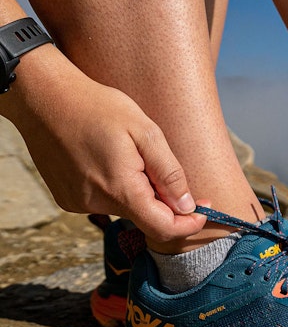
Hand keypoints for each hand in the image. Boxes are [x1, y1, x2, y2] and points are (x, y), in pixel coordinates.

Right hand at [4, 54, 206, 242]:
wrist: (45, 98)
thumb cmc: (97, 107)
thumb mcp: (145, 132)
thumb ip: (169, 172)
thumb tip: (187, 206)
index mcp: (120, 190)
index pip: (163, 228)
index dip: (188, 224)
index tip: (203, 209)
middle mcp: (96, 204)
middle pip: (144, 216)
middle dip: (161, 198)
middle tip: (159, 161)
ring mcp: (78, 203)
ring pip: (124, 207)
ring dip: (135, 189)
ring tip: (124, 151)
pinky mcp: (67, 199)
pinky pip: (102, 201)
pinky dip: (113, 187)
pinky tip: (104, 158)